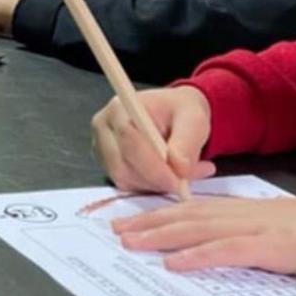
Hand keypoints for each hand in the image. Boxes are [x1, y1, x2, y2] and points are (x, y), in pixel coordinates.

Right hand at [91, 86, 216, 194]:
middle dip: (156, 179)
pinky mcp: (107, 165)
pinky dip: (150, 186)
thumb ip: (187, 142)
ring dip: (156, 184)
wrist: (173, 114)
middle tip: (186, 180)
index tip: (177, 181)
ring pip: (125, 179)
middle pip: (122, 165)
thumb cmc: (181, 111)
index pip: (129, 141)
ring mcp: (102, 148)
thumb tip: (179, 169)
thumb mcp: (194, 118)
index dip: (152, 165)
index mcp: (120, 108)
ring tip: (184, 172)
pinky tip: (168, 175)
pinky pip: (127, 185)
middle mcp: (104, 128)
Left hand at [112, 196, 295, 282]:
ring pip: (195, 228)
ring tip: (130, 243)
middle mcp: (238, 214)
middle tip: (114, 230)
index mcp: (239, 210)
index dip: (156, 213)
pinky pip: (226, 251)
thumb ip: (243, 231)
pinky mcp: (267, 247)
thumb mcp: (272, 227)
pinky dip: (197, 256)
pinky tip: (175, 263)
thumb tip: (216, 240)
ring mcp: (252, 227)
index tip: (127, 219)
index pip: (188, 209)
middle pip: (183, 215)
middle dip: (146, 222)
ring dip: (159, 236)